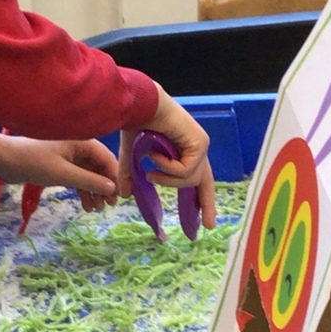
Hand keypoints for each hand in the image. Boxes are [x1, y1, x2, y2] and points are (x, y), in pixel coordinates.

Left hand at [0, 129, 119, 209]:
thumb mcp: (64, 174)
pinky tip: (86, 205)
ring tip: (96, 210)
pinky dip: (82, 190)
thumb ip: (90, 181)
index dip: (115, 177)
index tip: (120, 197)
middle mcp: (78, 145)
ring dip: (94, 191)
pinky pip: (77, 177)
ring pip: (89, 174)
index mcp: (82, 141)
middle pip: (99, 167)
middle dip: (105, 187)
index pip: (107, 158)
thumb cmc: (34, 162)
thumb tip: (113, 189)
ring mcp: (69, 155)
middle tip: (109, 207)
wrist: (4, 160)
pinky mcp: (60, 164)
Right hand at [119, 89, 216, 229]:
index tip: (201, 219)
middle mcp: (195, 150)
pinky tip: (156, 155)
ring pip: (190, 180)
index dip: (199, 199)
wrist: (141, 105)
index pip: (195, 179)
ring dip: (167, 179)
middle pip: (205, 183)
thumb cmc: (136, 123)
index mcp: (183, 152)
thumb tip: (123, 195)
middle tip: (208, 226)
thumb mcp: (131, 156)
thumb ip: (129, 174)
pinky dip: (168, 168)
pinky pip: (186, 171)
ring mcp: (199, 146)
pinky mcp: (200, 144)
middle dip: (207, 205)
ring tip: (151, 171)